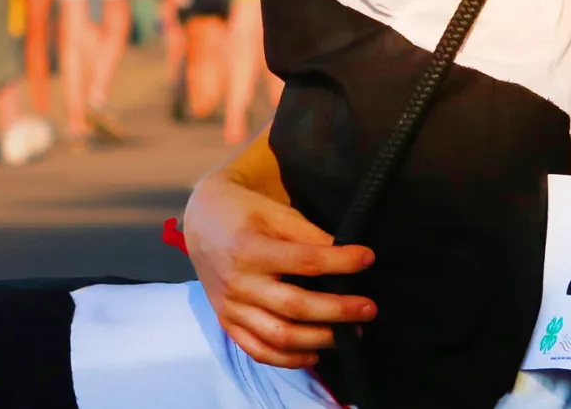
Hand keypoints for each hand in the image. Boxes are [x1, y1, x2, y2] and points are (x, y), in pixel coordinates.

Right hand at [185, 152, 375, 367]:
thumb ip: (308, 235)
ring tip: (350, 334)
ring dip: (320, 339)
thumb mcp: (276, 212)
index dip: (341, 261)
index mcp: (251, 249)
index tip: (368, 258)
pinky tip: (314, 354)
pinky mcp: (227, 322)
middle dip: (338, 310)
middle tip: (369, 308)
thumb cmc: (246, 212)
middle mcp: (239, 282)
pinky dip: (287, 359)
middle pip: (295, 306)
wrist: (202, 220)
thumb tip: (347, 255)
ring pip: (279, 335)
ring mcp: (231, 307)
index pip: (305, 261)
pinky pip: (257, 350)